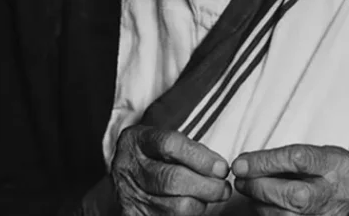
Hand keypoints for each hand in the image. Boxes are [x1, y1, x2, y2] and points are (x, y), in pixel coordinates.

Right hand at [109, 125, 232, 214]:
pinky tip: (192, 205)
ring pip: (177, 206)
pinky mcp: (134, 215)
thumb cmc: (152, 157)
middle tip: (223, 188)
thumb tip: (219, 168)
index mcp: (136, 140)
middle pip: (173, 179)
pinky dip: (190, 215)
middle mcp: (128, 166)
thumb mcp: (162, 142)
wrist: (125, 177)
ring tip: (207, 196)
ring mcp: (129, 193)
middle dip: (207, 186)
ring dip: (201, 203)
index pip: (170, 144)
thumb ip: (189, 150)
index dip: (201, 158)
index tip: (221, 168)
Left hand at [232, 144, 348, 214]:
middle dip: (260, 187)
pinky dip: (266, 212)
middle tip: (241, 179)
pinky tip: (261, 203)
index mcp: (336, 163)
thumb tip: (243, 165)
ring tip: (249, 189)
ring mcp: (328, 214)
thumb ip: (280, 156)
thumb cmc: (320, 168)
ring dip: (259, 202)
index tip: (241, 164)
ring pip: (287, 215)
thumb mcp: (311, 152)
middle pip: (295, 195)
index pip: (297, 159)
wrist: (340, 191)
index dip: (264, 162)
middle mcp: (336, 192)